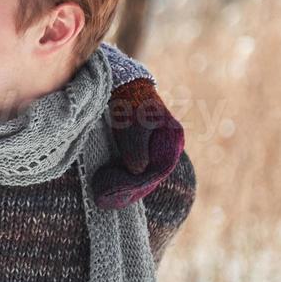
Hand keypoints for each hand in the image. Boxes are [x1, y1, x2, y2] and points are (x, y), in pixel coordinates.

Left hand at [93, 78, 185, 209]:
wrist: (123, 83)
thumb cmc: (129, 102)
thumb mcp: (131, 124)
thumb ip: (136, 148)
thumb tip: (138, 171)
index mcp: (172, 138)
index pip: (160, 169)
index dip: (139, 183)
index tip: (119, 190)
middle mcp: (169, 144)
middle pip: (153, 173)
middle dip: (133, 187)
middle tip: (110, 198)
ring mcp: (158, 145)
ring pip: (146, 171)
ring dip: (129, 183)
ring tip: (109, 193)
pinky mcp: (146, 145)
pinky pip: (139, 165)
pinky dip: (127, 173)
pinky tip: (112, 179)